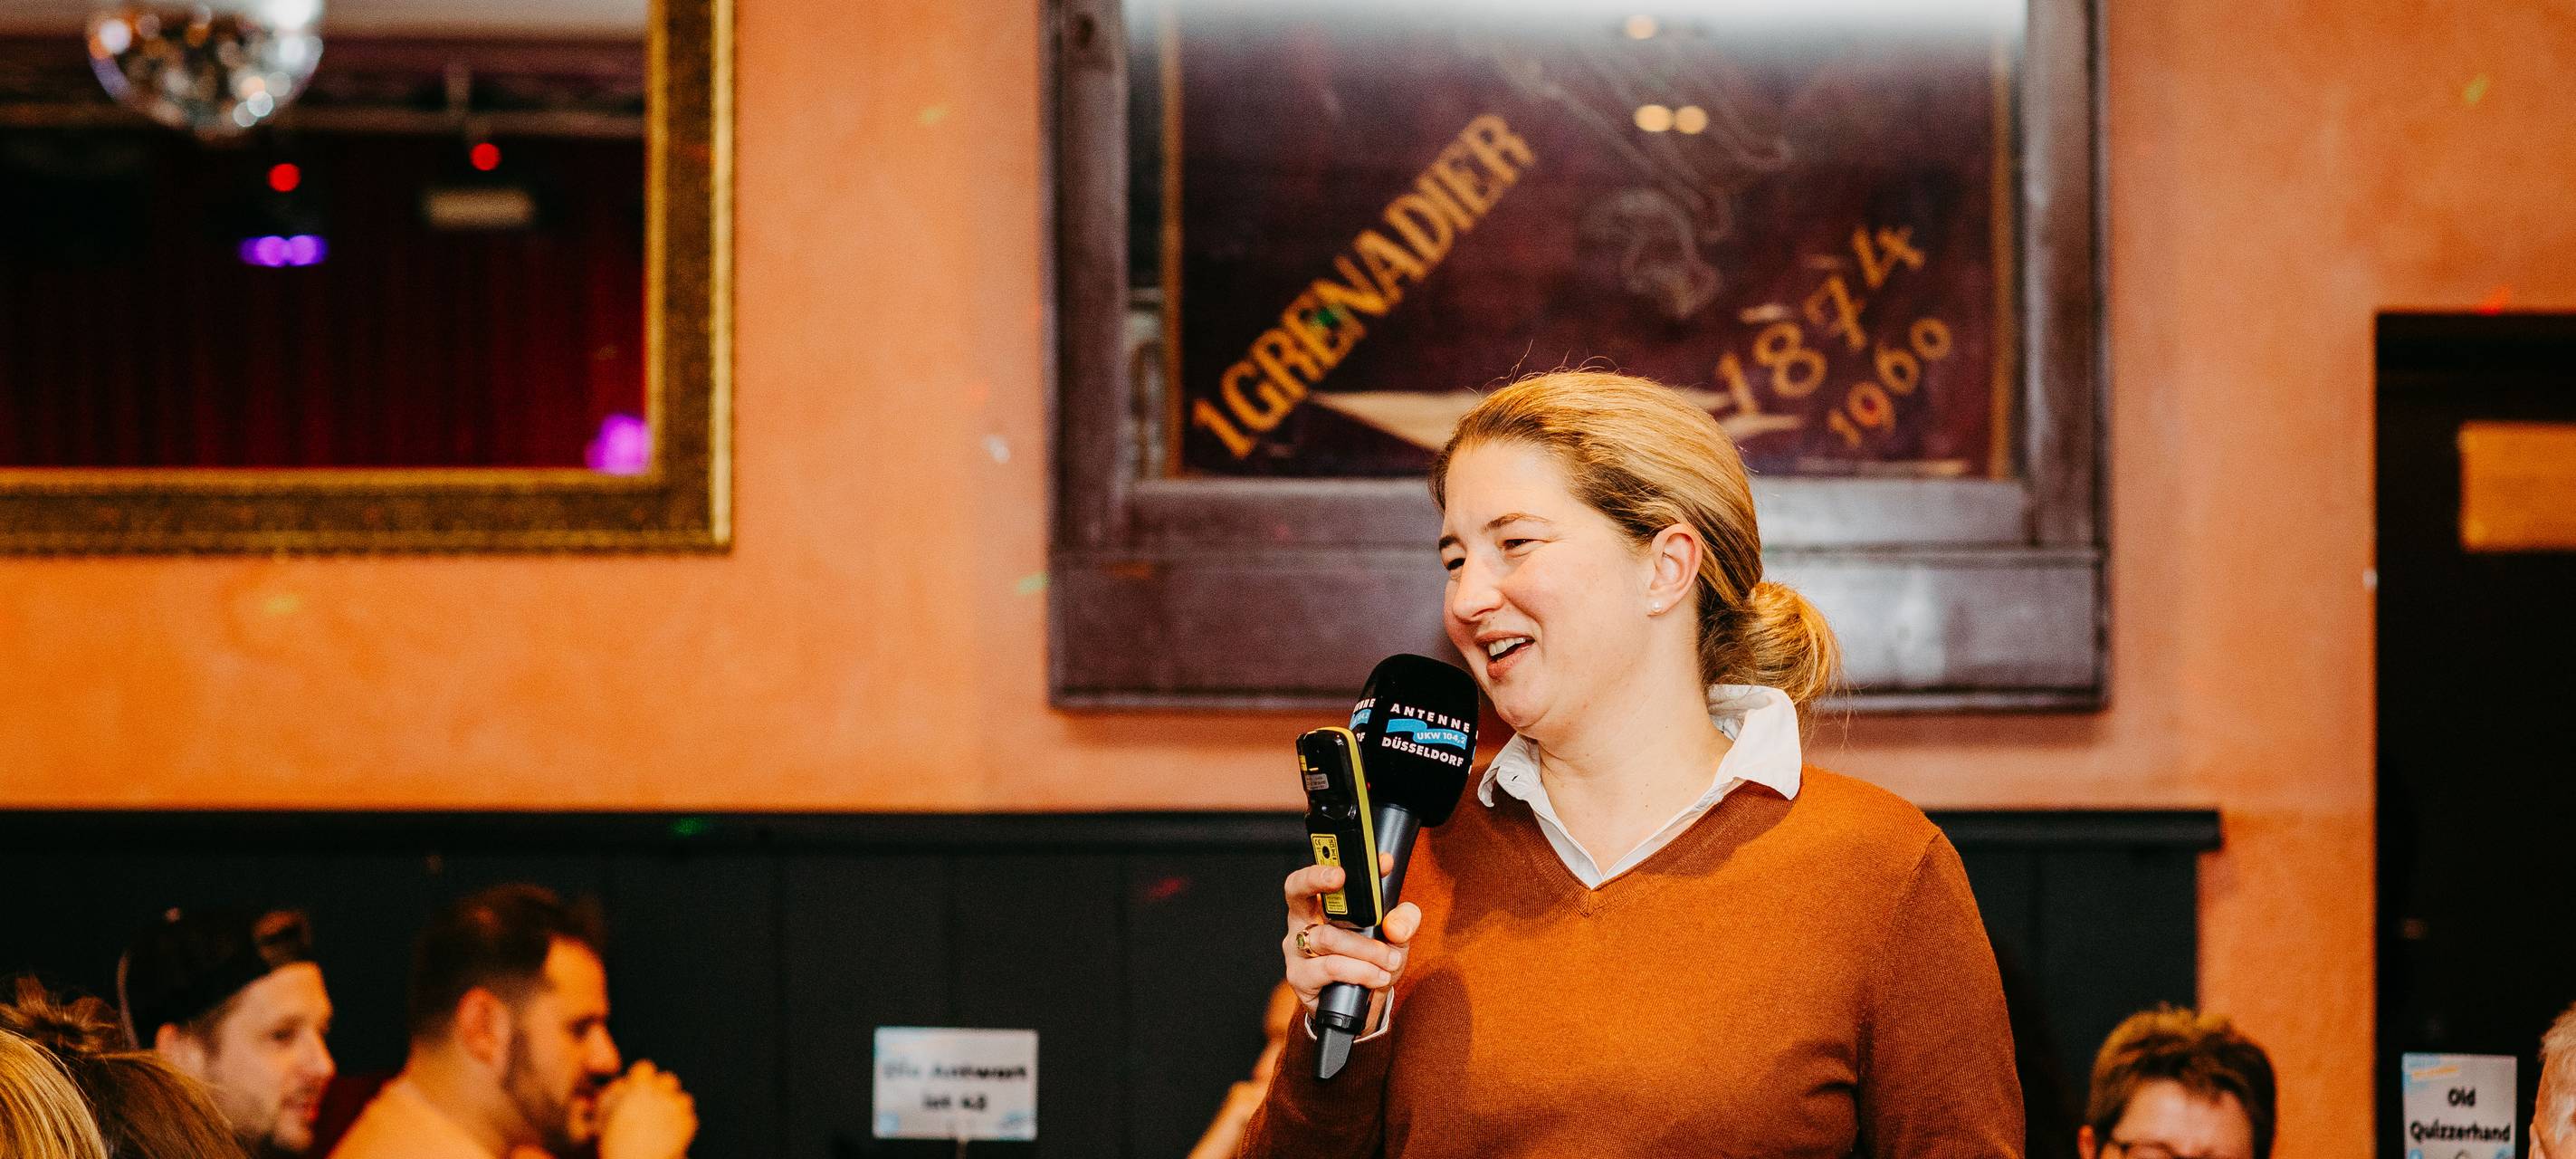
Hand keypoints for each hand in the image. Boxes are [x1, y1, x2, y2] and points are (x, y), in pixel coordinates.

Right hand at [596, 1060, 696, 1158]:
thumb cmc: (614, 1143)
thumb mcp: (604, 1117)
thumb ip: (611, 1097)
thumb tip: (618, 1086)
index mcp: (638, 1087)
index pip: (644, 1068)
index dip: (642, 1077)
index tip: (639, 1089)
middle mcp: (660, 1093)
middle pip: (668, 1080)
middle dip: (663, 1090)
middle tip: (655, 1105)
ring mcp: (676, 1107)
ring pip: (683, 1099)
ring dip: (675, 1108)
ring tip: (664, 1125)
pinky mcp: (688, 1124)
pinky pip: (689, 1119)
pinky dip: (682, 1127)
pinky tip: (672, 1138)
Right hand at [1279, 852, 1420, 1021]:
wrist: (1360, 1009)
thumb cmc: (1370, 963)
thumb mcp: (1395, 938)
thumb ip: (1404, 921)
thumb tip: (1395, 924)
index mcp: (1320, 905)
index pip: (1318, 875)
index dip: (1332, 863)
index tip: (1360, 861)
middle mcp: (1301, 923)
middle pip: (1296, 891)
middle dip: (1317, 879)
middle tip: (1341, 878)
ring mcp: (1297, 951)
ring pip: (1328, 937)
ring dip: (1365, 949)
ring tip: (1389, 960)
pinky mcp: (1300, 978)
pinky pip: (1330, 967)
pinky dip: (1359, 971)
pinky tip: (1376, 977)